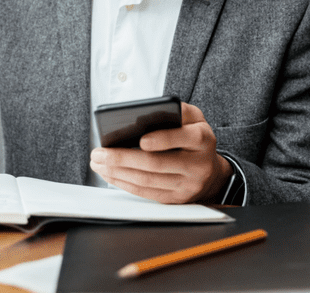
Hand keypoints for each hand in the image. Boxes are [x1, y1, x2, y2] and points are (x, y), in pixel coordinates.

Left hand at [89, 102, 232, 203]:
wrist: (210, 170)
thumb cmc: (194, 136)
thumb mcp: (193, 118)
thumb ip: (177, 110)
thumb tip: (149, 111)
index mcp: (203, 139)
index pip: (184, 138)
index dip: (162, 140)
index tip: (141, 140)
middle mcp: (198, 165)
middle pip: (157, 163)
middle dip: (123, 158)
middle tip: (100, 153)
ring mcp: (187, 185)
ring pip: (148, 181)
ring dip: (118, 172)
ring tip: (98, 163)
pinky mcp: (176, 199)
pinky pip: (147, 193)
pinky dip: (124, 184)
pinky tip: (109, 174)